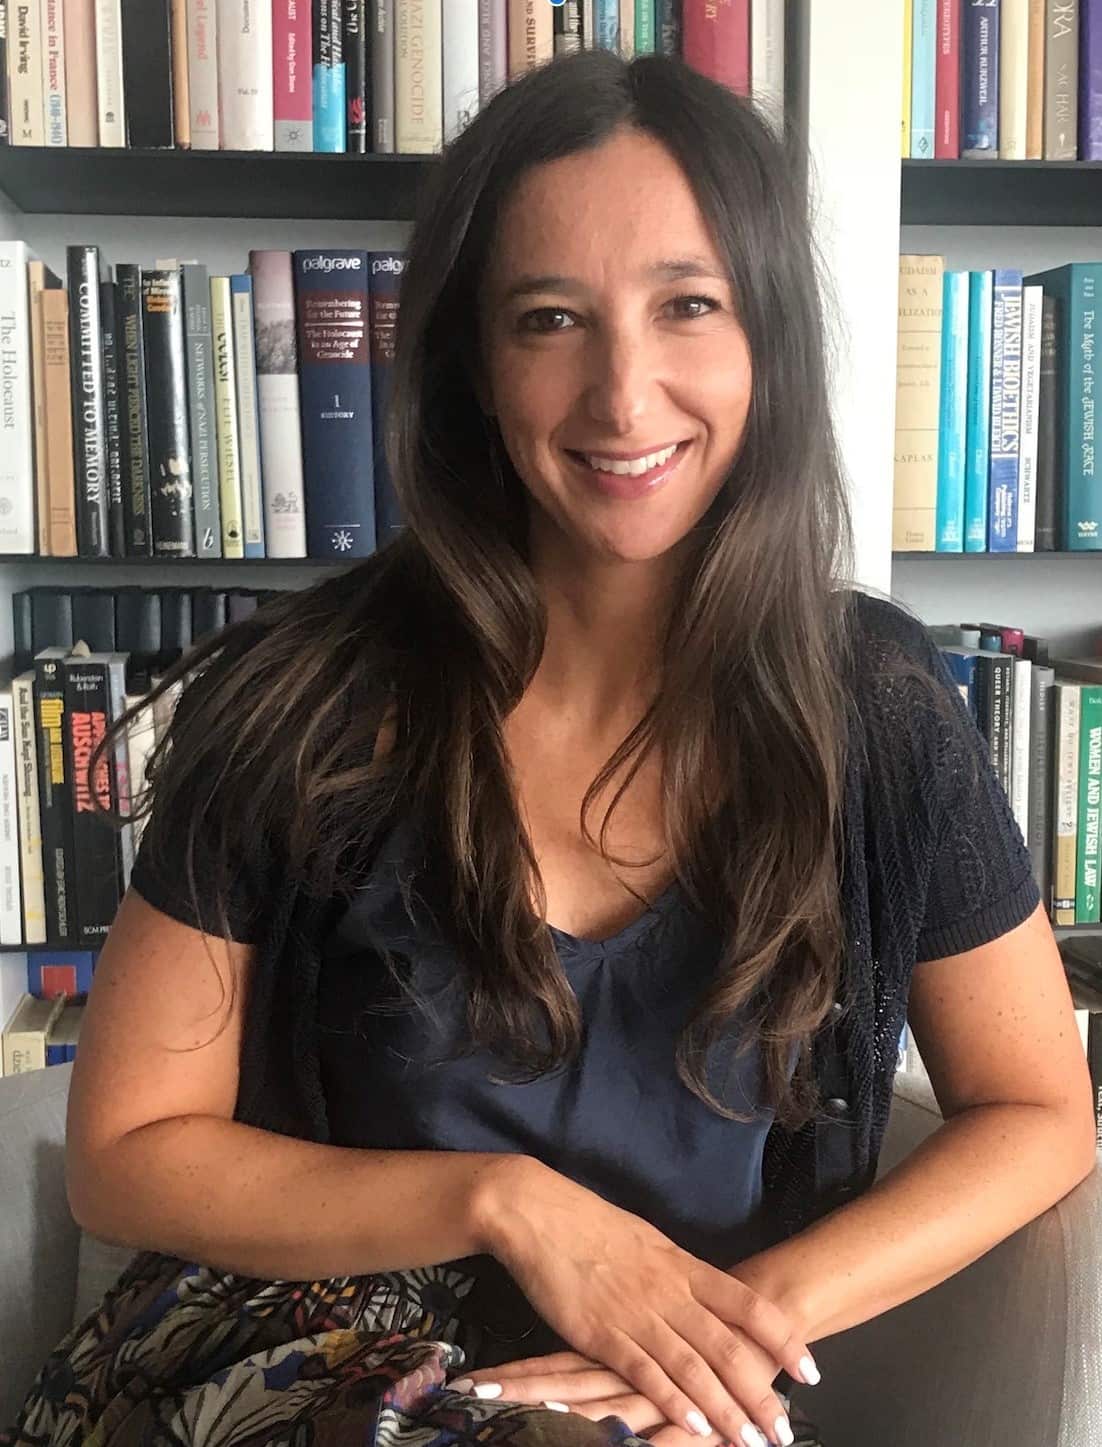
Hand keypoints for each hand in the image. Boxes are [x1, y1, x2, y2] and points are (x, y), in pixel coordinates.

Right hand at [476, 1158, 817, 1446]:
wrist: (539, 1212)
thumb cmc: (590, 1224)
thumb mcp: (647, 1242)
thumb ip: (677, 1274)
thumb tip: (702, 1293)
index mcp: (683, 1266)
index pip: (748, 1305)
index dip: (782, 1340)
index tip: (809, 1370)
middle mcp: (669, 1291)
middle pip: (727, 1347)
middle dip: (759, 1394)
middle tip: (783, 1430)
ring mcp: (637, 1313)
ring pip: (693, 1368)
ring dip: (724, 1410)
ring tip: (750, 1441)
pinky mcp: (601, 1333)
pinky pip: (645, 1373)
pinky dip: (672, 1403)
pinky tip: (694, 1428)